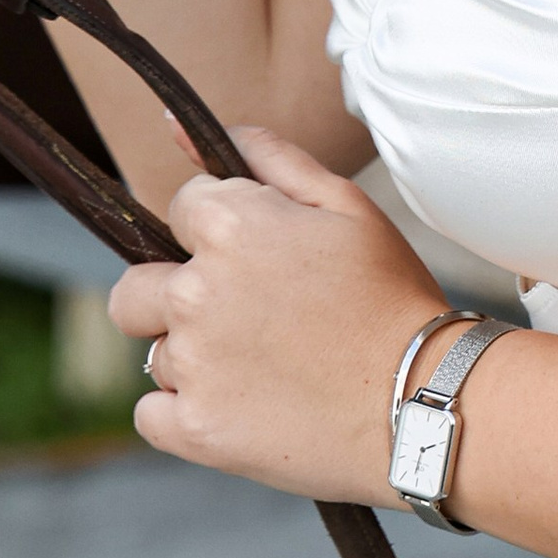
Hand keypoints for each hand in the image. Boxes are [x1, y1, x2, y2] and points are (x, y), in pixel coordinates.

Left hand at [111, 128, 448, 502]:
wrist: (422, 401)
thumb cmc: (388, 295)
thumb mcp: (344, 204)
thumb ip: (264, 156)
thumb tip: (181, 127)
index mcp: (228, 227)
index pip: (180, 210)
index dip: (221, 231)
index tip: (263, 260)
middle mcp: (196, 292)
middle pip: (136, 287)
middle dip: (175, 294)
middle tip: (242, 318)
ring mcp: (192, 365)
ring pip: (154, 351)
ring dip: (191, 356)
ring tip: (261, 367)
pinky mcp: (195, 430)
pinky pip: (150, 414)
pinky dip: (183, 414)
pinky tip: (239, 407)